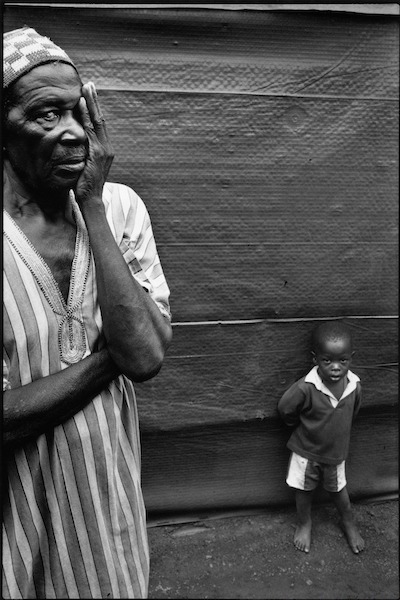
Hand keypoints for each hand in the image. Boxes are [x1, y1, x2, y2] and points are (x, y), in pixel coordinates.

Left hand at [75, 82, 113, 203]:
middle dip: (95, 101)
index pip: (99, 125)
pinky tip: (82, 105)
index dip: (95, 109)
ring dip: (91, 104)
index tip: (90, 95)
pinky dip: (87, 116)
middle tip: (90, 84)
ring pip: (97, 122)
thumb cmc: (86, 184)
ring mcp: (104, 150)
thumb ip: (85, 153)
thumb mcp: (85, 165)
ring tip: (86, 89)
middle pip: (100, 119)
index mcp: (105, 150)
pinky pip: (91, 131)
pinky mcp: (98, 154)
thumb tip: (77, 144)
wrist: (91, 199)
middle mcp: (107, 148)